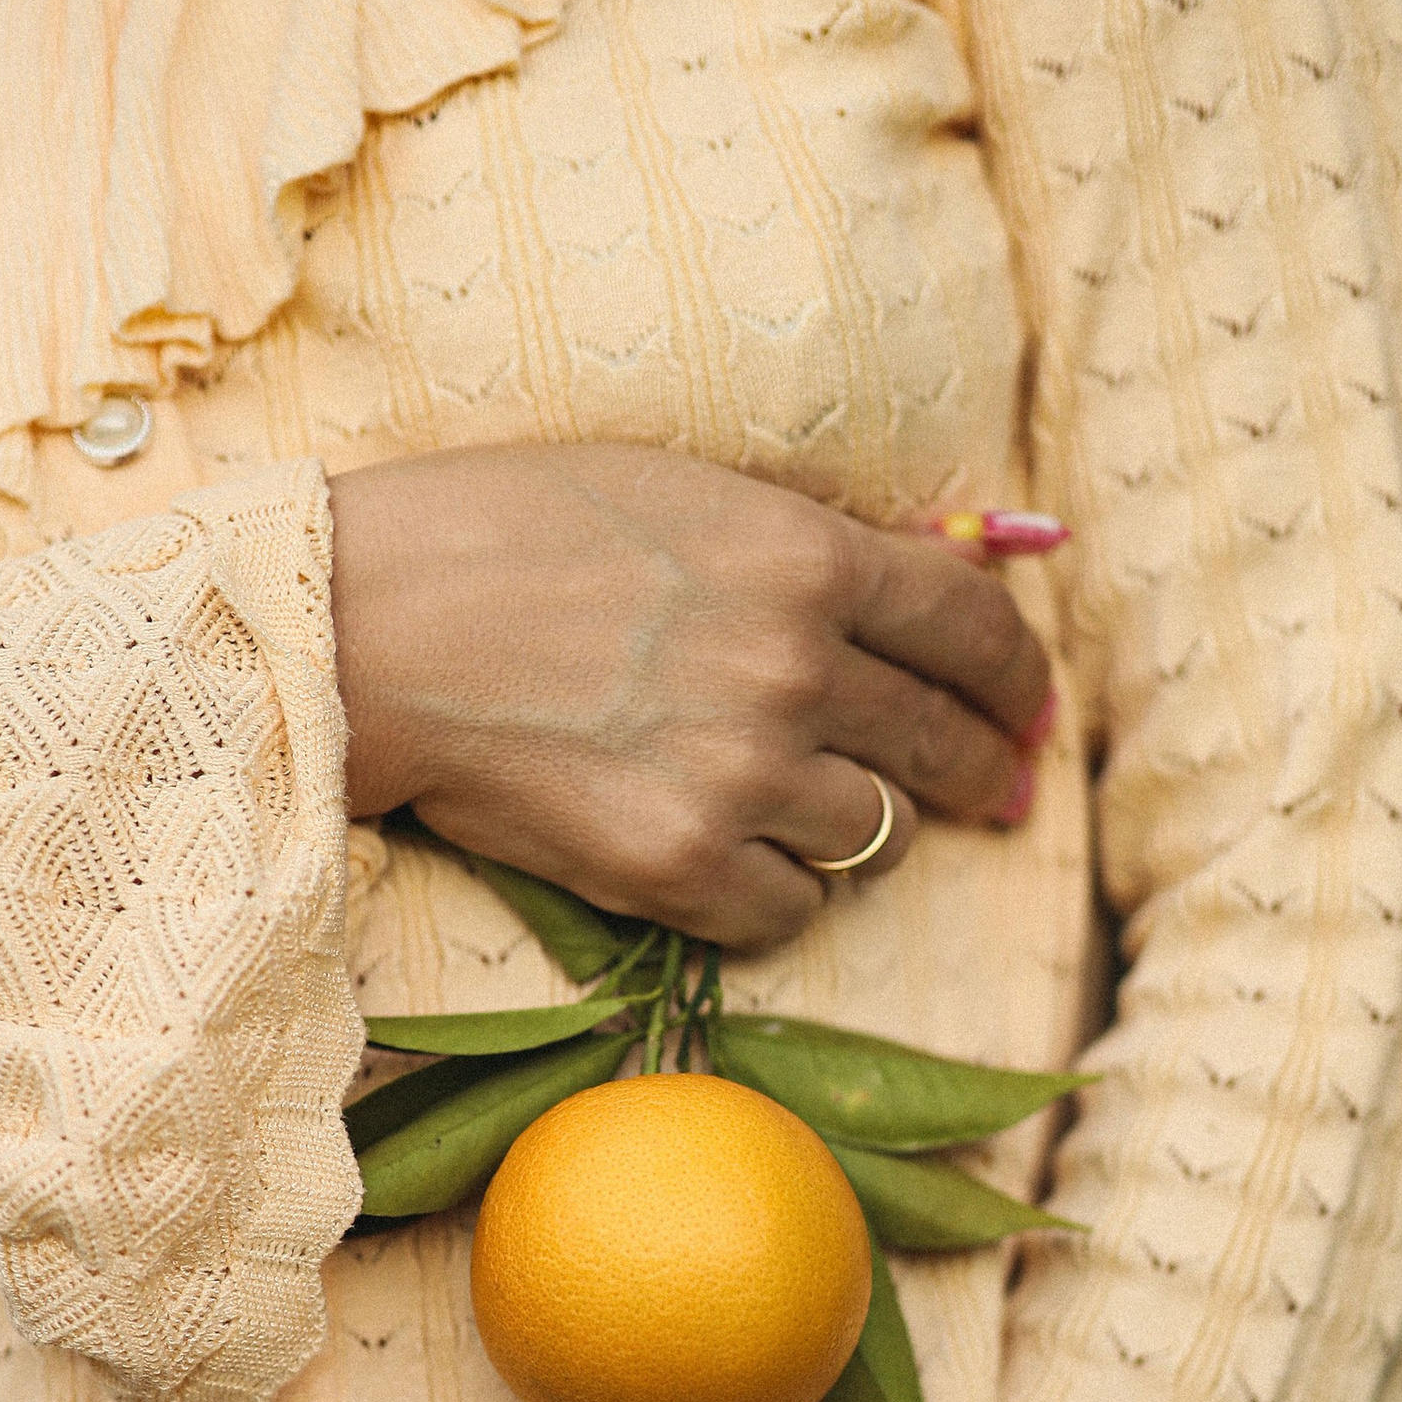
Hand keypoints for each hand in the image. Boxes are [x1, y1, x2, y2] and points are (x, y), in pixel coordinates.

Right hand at [327, 443, 1050, 951]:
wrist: (372, 625)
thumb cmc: (502, 531)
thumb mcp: (678, 489)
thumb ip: (798, 545)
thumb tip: (902, 595)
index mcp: (805, 558)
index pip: (971, 629)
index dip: (1017, 678)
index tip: (1029, 709)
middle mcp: (794, 669)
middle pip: (940, 744)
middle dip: (981, 772)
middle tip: (995, 794)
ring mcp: (740, 776)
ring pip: (872, 839)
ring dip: (853, 832)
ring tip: (807, 814)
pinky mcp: (678, 866)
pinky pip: (787, 912)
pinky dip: (774, 896)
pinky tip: (733, 864)